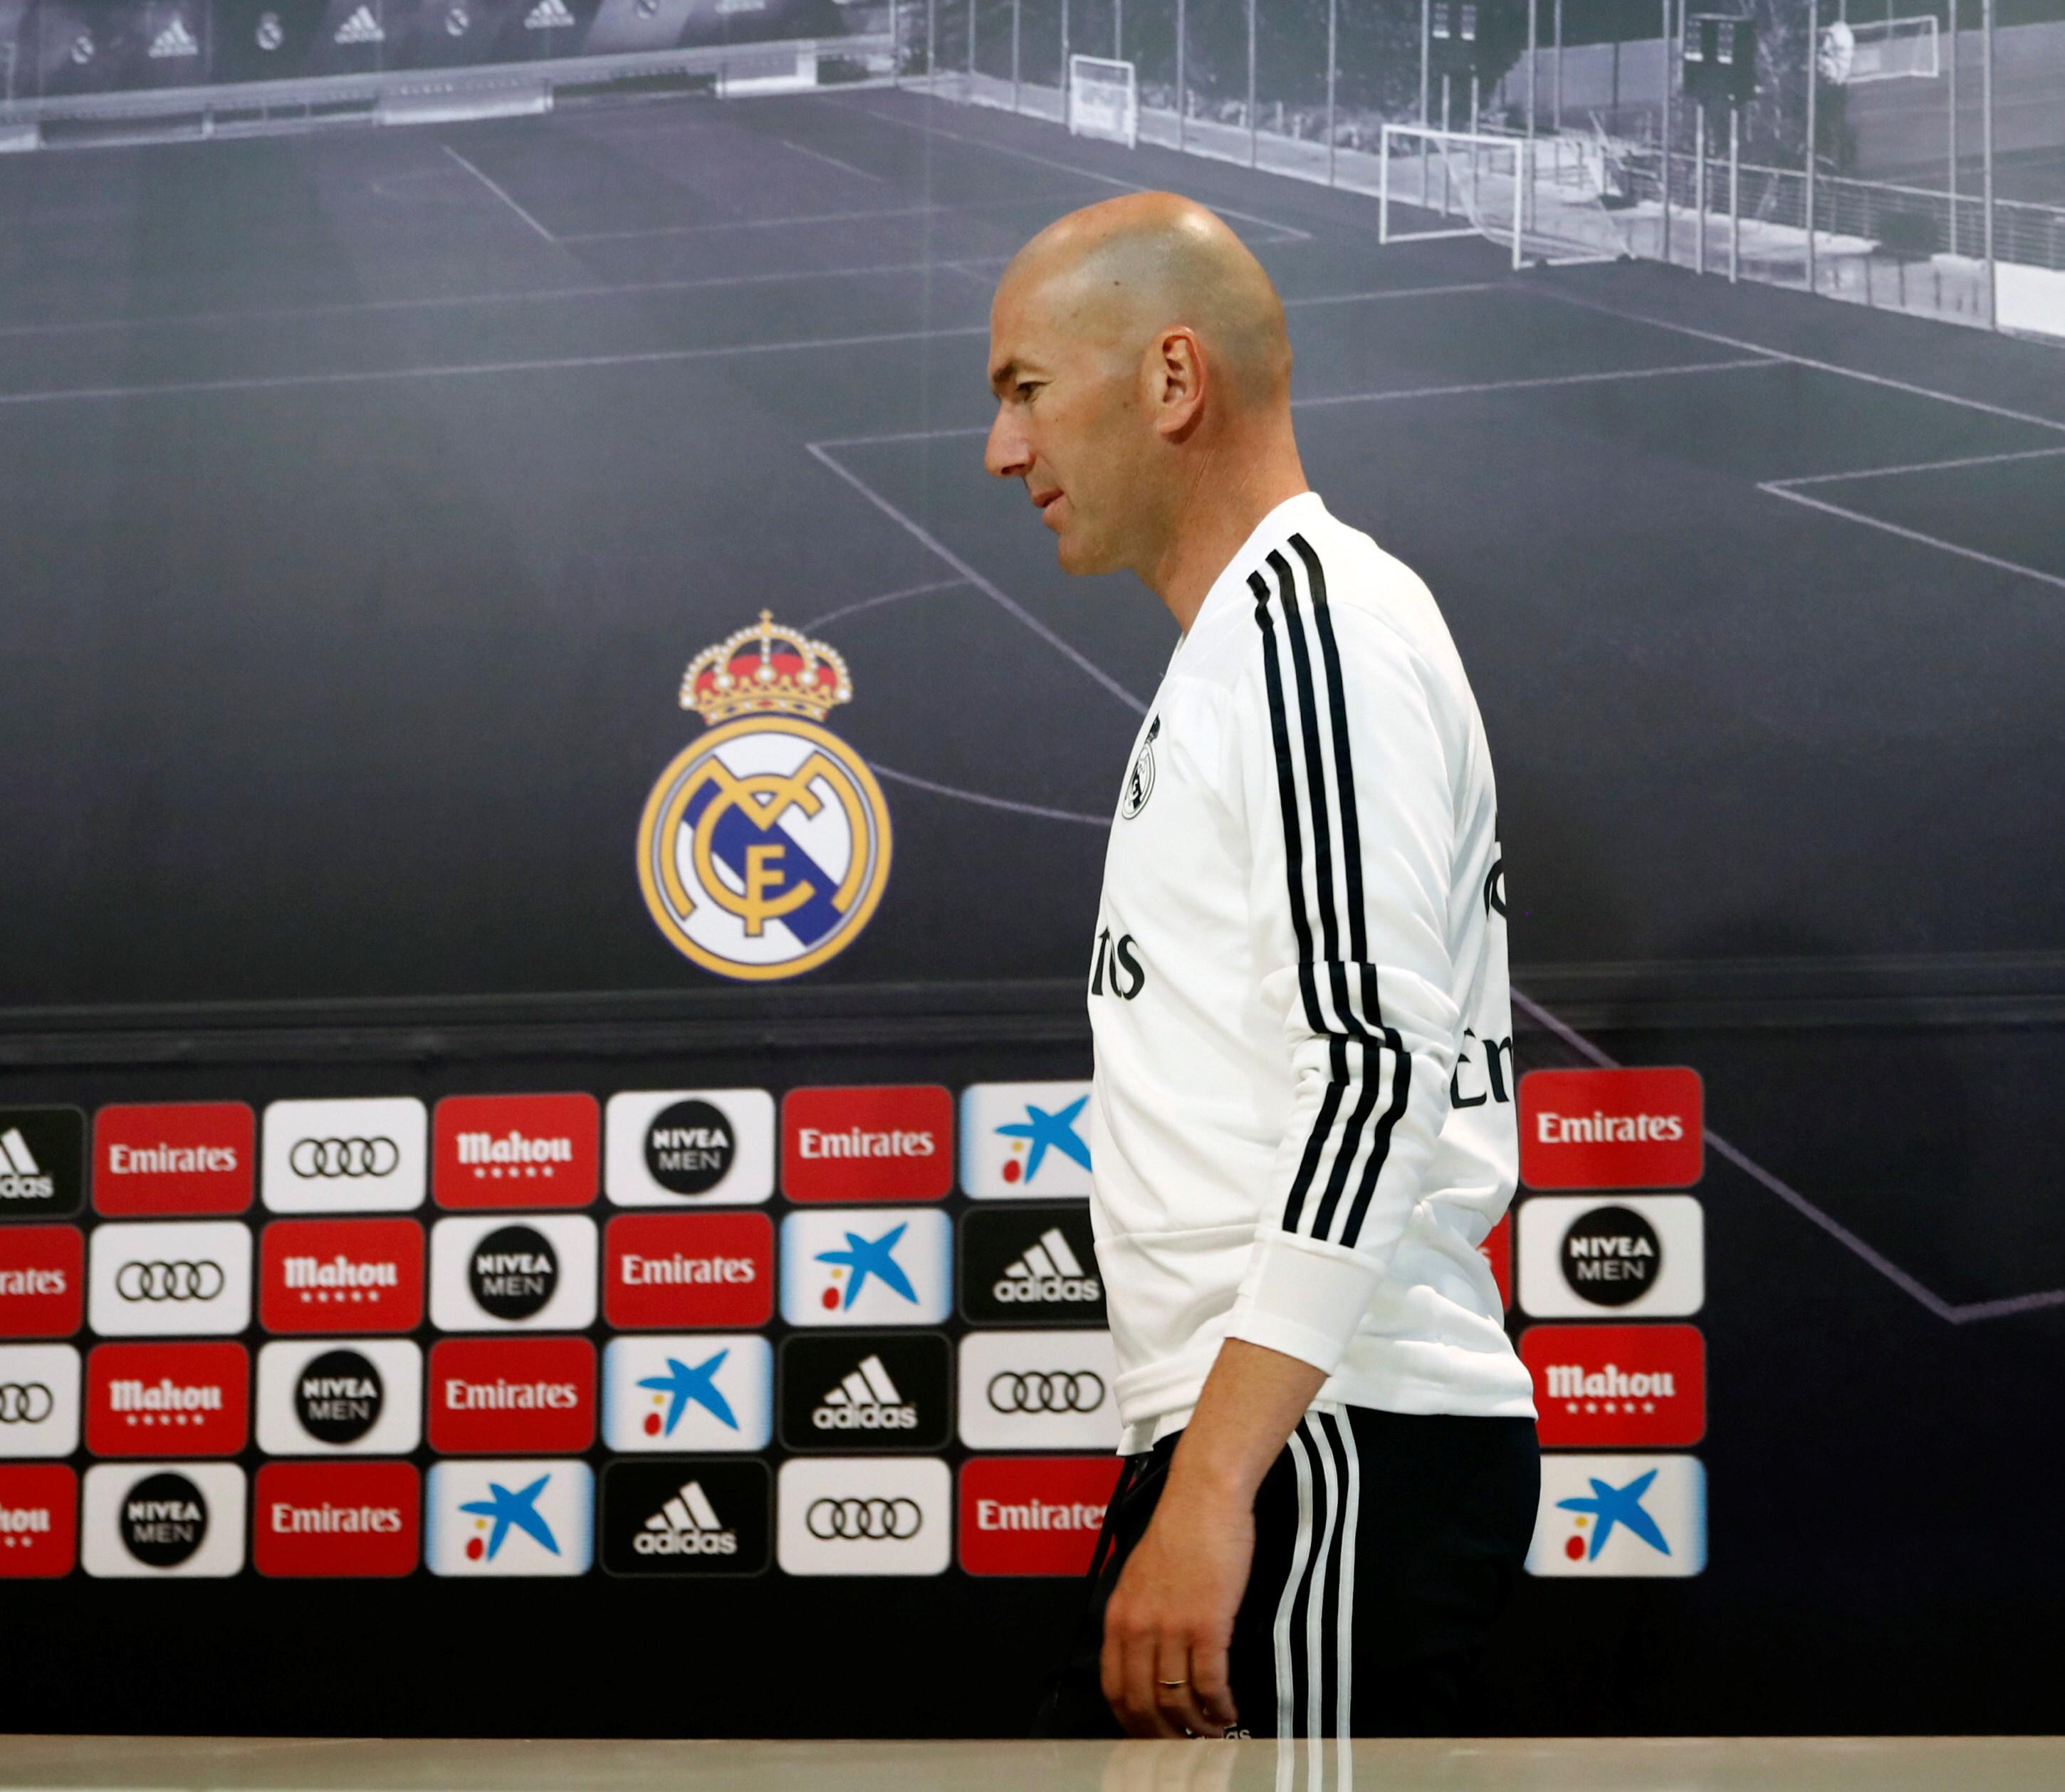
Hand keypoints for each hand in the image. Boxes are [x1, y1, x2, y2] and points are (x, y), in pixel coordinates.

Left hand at [1100, 1487, 1251, 1737]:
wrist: (1204, 1497)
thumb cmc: (1180, 1530)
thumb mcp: (1140, 1575)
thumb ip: (1138, 1615)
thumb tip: (1145, 1653)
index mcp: (1118, 1616)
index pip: (1114, 1688)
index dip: (1132, 1721)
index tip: (1151, 1734)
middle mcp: (1138, 1627)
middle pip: (1143, 1704)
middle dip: (1164, 1735)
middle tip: (1185, 1745)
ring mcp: (1171, 1627)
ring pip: (1177, 1700)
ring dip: (1197, 1726)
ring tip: (1215, 1730)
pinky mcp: (1206, 1624)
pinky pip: (1210, 1683)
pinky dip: (1220, 1705)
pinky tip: (1230, 1709)